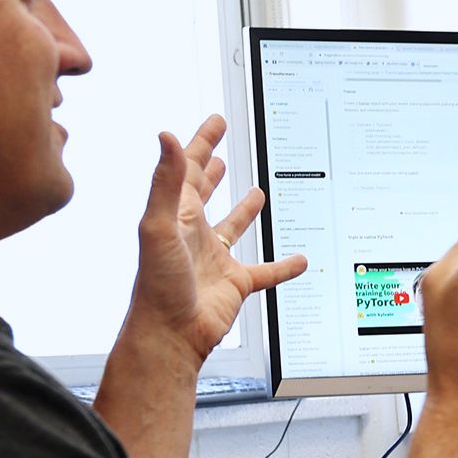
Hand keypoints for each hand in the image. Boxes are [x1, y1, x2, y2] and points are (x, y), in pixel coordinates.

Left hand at [126, 114, 295, 362]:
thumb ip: (166, 182)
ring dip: (243, 210)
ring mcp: (215, 259)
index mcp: (177, 215)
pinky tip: (299, 261)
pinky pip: (265, 272)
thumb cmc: (158, 285)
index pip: (188, 169)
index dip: (200, 142)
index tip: (216, 122)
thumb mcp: (159, 226)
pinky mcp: (236, 283)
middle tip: (222, 144)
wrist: (170, 334)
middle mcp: (194, 234)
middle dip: (211, 165)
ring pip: (232, 227)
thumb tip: (167, 136)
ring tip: (256, 192)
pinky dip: (283, 267)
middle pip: (205, 191)